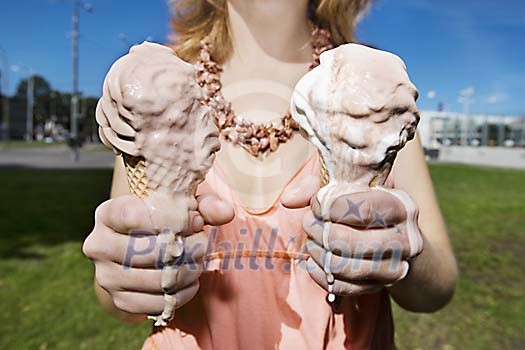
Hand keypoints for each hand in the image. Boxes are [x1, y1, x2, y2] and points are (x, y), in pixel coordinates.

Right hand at [82, 193, 233, 314]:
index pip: (135, 216)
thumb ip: (204, 206)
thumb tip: (225, 212)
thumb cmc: (162, 221)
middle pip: (149, 251)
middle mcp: (99, 245)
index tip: (194, 220)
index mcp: (108, 213)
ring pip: (156, 279)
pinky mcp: (119, 301)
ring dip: (188, 270)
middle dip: (187, 248)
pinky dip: (182, 293)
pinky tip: (190, 280)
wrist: (138, 251)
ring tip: (199, 260)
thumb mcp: (179, 206)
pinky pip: (156, 303)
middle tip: (203, 243)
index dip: (172, 219)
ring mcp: (106, 276)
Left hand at [282, 180, 422, 295]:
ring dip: (322, 255)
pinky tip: (312, 262)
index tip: (317, 205)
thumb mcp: (347, 184)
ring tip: (312, 241)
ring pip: (353, 268)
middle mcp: (407, 238)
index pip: (366, 209)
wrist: (392, 235)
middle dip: (324, 233)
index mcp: (402, 206)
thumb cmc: (363, 202)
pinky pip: (347, 288)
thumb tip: (288, 200)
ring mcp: (397, 266)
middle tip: (309, 223)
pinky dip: (322, 276)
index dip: (333, 208)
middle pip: (358, 242)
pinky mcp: (382, 286)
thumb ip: (316, 185)